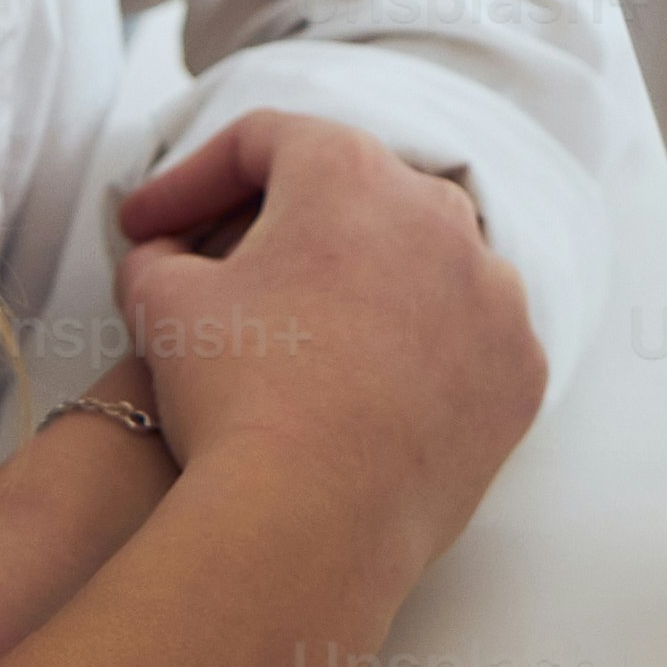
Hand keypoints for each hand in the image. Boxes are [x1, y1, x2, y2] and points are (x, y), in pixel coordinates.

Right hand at [115, 109, 542, 586]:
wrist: (311, 522)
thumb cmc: (233, 395)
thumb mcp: (160, 303)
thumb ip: (157, 254)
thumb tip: (162, 253)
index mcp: (349, 173)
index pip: (261, 144)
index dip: (189, 181)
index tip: (146, 229)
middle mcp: (440, 212)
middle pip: (349, 195)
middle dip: (279, 226)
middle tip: (220, 270)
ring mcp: (495, 292)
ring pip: (421, 264)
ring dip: (363, 286)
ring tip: (305, 335)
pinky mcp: (520, 368)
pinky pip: (467, 339)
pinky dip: (422, 352)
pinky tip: (371, 390)